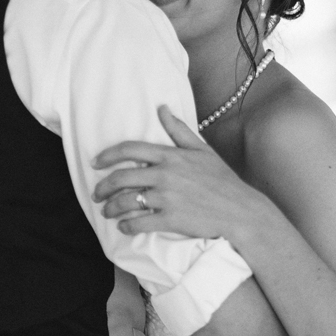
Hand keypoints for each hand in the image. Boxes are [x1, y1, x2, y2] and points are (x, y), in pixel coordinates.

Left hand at [92, 105, 272, 241]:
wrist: (240, 211)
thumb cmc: (222, 180)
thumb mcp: (202, 150)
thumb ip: (178, 130)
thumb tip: (162, 108)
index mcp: (171, 156)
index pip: (130, 149)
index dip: (107, 155)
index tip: (95, 163)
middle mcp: (165, 175)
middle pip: (121, 177)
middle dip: (102, 187)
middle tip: (96, 194)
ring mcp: (167, 198)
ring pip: (126, 202)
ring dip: (111, 208)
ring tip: (107, 212)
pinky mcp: (171, 219)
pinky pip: (139, 223)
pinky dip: (127, 226)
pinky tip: (124, 227)